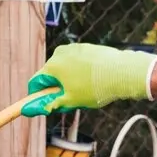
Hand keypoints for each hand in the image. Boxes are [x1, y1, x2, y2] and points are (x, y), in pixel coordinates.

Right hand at [21, 43, 156, 116]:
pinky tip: (92, 81)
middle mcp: (60, 54)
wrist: (122, 72)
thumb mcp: (71, 101)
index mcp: (52, 66)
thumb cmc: (95, 88)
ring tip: (84, 91)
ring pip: (64, 68)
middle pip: (50, 74)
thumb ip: (51, 104)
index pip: (36, 82)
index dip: (37, 96)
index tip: (43, 104)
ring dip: (68, 80)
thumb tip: (34, 109)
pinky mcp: (87, 47)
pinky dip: (80, 72)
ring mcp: (74, 49)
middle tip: (68, 101)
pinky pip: (77, 62)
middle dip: (55, 88)